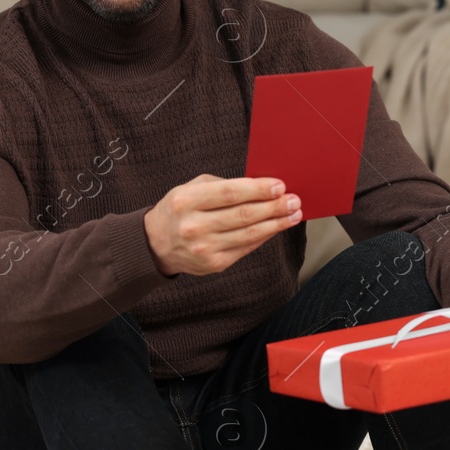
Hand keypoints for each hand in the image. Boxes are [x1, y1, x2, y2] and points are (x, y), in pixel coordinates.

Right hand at [145, 174, 301, 276]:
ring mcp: (204, 248)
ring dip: (276, 224)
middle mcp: (194, 226)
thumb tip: (261, 186)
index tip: (280, 186)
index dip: (258, 190)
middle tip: (294, 200)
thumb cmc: (179, 210)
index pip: (230, 193)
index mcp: (187, 201)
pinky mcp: (214, 264)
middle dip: (274, 207)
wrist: (156, 244)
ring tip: (293, 214)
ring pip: (249, 234)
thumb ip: (223, 185)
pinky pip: (246, 248)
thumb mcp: (192, 188)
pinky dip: (264, 237)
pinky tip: (276, 228)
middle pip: (244, 215)